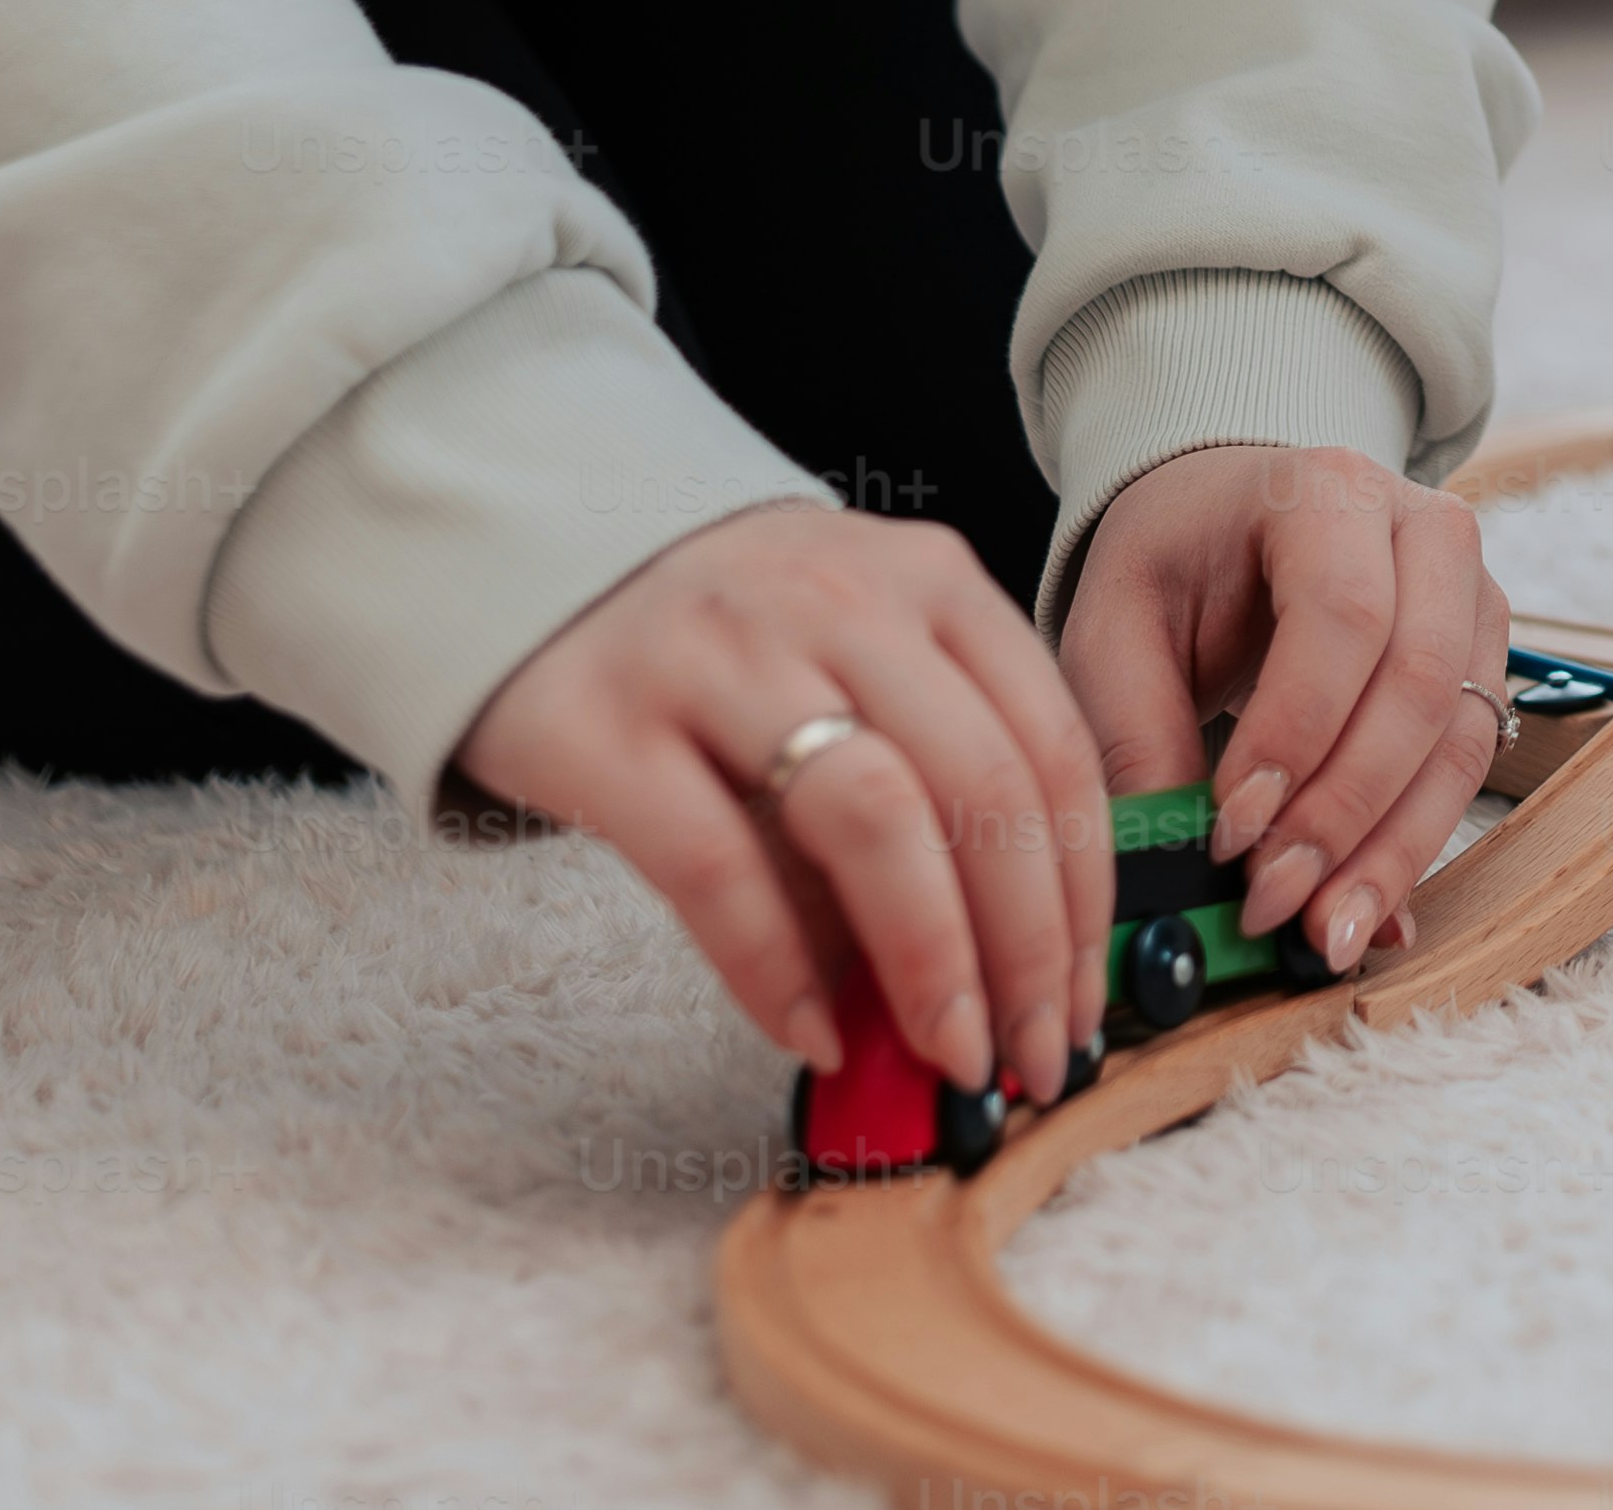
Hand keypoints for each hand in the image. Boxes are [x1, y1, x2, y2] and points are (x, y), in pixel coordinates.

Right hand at [454, 496, 1105, 1105]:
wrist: (527, 556)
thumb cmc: (727, 643)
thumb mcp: (853, 664)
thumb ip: (928, 785)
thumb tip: (1001, 973)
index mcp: (928, 580)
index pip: (1051, 745)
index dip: (1085, 893)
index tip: (1086, 1001)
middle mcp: (838, 598)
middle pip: (982, 786)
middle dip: (1029, 946)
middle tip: (1033, 1056)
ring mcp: (721, 654)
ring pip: (874, 816)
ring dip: (933, 959)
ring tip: (949, 1055)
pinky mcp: (605, 723)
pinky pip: (716, 864)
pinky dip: (776, 967)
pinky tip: (809, 1034)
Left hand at [1054, 441, 1510, 982]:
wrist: (1225, 524)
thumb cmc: (1169, 568)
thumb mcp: (1115, 636)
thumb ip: (1141, 744)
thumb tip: (1178, 883)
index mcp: (1327, 490)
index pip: (1342, 614)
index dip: (1296, 733)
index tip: (1230, 833)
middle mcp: (1425, 528)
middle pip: (1420, 679)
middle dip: (1345, 811)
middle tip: (1270, 902)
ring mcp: (1471, 593)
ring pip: (1460, 735)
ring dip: (1391, 847)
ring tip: (1321, 933)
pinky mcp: (1483, 660)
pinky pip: (1468, 766)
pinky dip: (1412, 845)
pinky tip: (1359, 907)